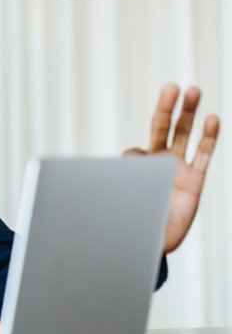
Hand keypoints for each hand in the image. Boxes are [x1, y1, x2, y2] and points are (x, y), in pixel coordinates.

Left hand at [124, 84, 219, 253]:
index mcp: (136, 168)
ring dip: (189, 113)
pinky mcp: (195, 180)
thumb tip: (132, 155)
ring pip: (186, 135)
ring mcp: (178, 169)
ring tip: (193, 91)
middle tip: (171, 87)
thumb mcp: (119, 198)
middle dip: (167, 108)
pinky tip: (213, 120)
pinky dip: (209, 137)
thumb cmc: (131, 222)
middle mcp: (158, 164)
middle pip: (163, 128)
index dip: (133, 159)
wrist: (152, 246)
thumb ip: (121, 178)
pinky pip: (204, 155)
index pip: (134, 153)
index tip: (132, 171)